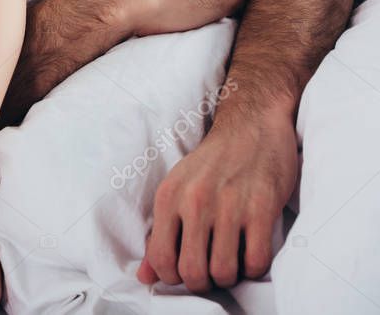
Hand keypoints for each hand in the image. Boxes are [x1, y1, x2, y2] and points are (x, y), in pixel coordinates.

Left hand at [137, 111, 297, 290]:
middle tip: (209, 271)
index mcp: (168, 196)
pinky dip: (254, 267)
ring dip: (229, 277)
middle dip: (201, 282)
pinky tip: (250, 253)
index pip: (161, 259)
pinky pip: (256, 261)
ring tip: (230, 262)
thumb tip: (145, 277)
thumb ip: (160, 234)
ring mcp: (229, 205)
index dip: (172, 277)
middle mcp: (195, 201)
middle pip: (192, 272)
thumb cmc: (212, 162)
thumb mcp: (177, 189)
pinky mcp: (262, 208)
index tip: (185, 270)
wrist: (250, 125)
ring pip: (224, 272)